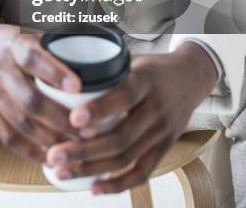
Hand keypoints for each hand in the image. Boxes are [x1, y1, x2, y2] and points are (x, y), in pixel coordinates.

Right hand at [0, 16, 81, 163]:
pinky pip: (7, 136)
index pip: (34, 58)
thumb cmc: (6, 40)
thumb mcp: (25, 32)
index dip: (55, 72)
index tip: (78, 87)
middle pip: (30, 99)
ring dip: (50, 139)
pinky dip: (29, 150)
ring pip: (21, 122)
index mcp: (13, 45)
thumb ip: (53, 42)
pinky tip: (48, 157)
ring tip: (75, 148)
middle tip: (89, 131)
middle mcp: (0, 69)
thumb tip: (90, 50)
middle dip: (61, 119)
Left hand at [46, 42, 216, 193]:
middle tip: (54, 155)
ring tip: (61, 171)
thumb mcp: (132, 59)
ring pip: (126, 158)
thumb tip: (62, 74)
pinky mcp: (165, 148)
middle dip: (83, 150)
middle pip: (120, 137)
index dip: (99, 109)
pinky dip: (117, 184)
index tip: (73, 118)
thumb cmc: (152, 67)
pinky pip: (142, 172)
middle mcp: (156, 108)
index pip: (123, 96)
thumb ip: (105, 70)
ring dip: (91, 169)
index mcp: (146, 80)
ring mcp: (162, 132)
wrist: (192, 77)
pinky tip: (93, 188)